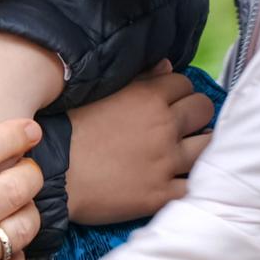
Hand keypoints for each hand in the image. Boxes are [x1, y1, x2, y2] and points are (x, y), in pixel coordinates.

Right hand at [65, 62, 213, 224]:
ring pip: (207, 146)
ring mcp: (165, 161)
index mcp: (148, 97)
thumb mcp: (101, 94)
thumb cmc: (69, 130)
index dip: (178, 91)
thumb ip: (138, 79)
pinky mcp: (161, 193)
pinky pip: (194, 186)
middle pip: (203, 110)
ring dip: (201, 145)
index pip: (184, 84)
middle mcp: (163, 126)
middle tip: (183, 124)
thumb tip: (166, 66)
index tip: (170, 102)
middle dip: (196, 113)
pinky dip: (193, 183)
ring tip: (189, 149)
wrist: (52, 174)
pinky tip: (183, 180)